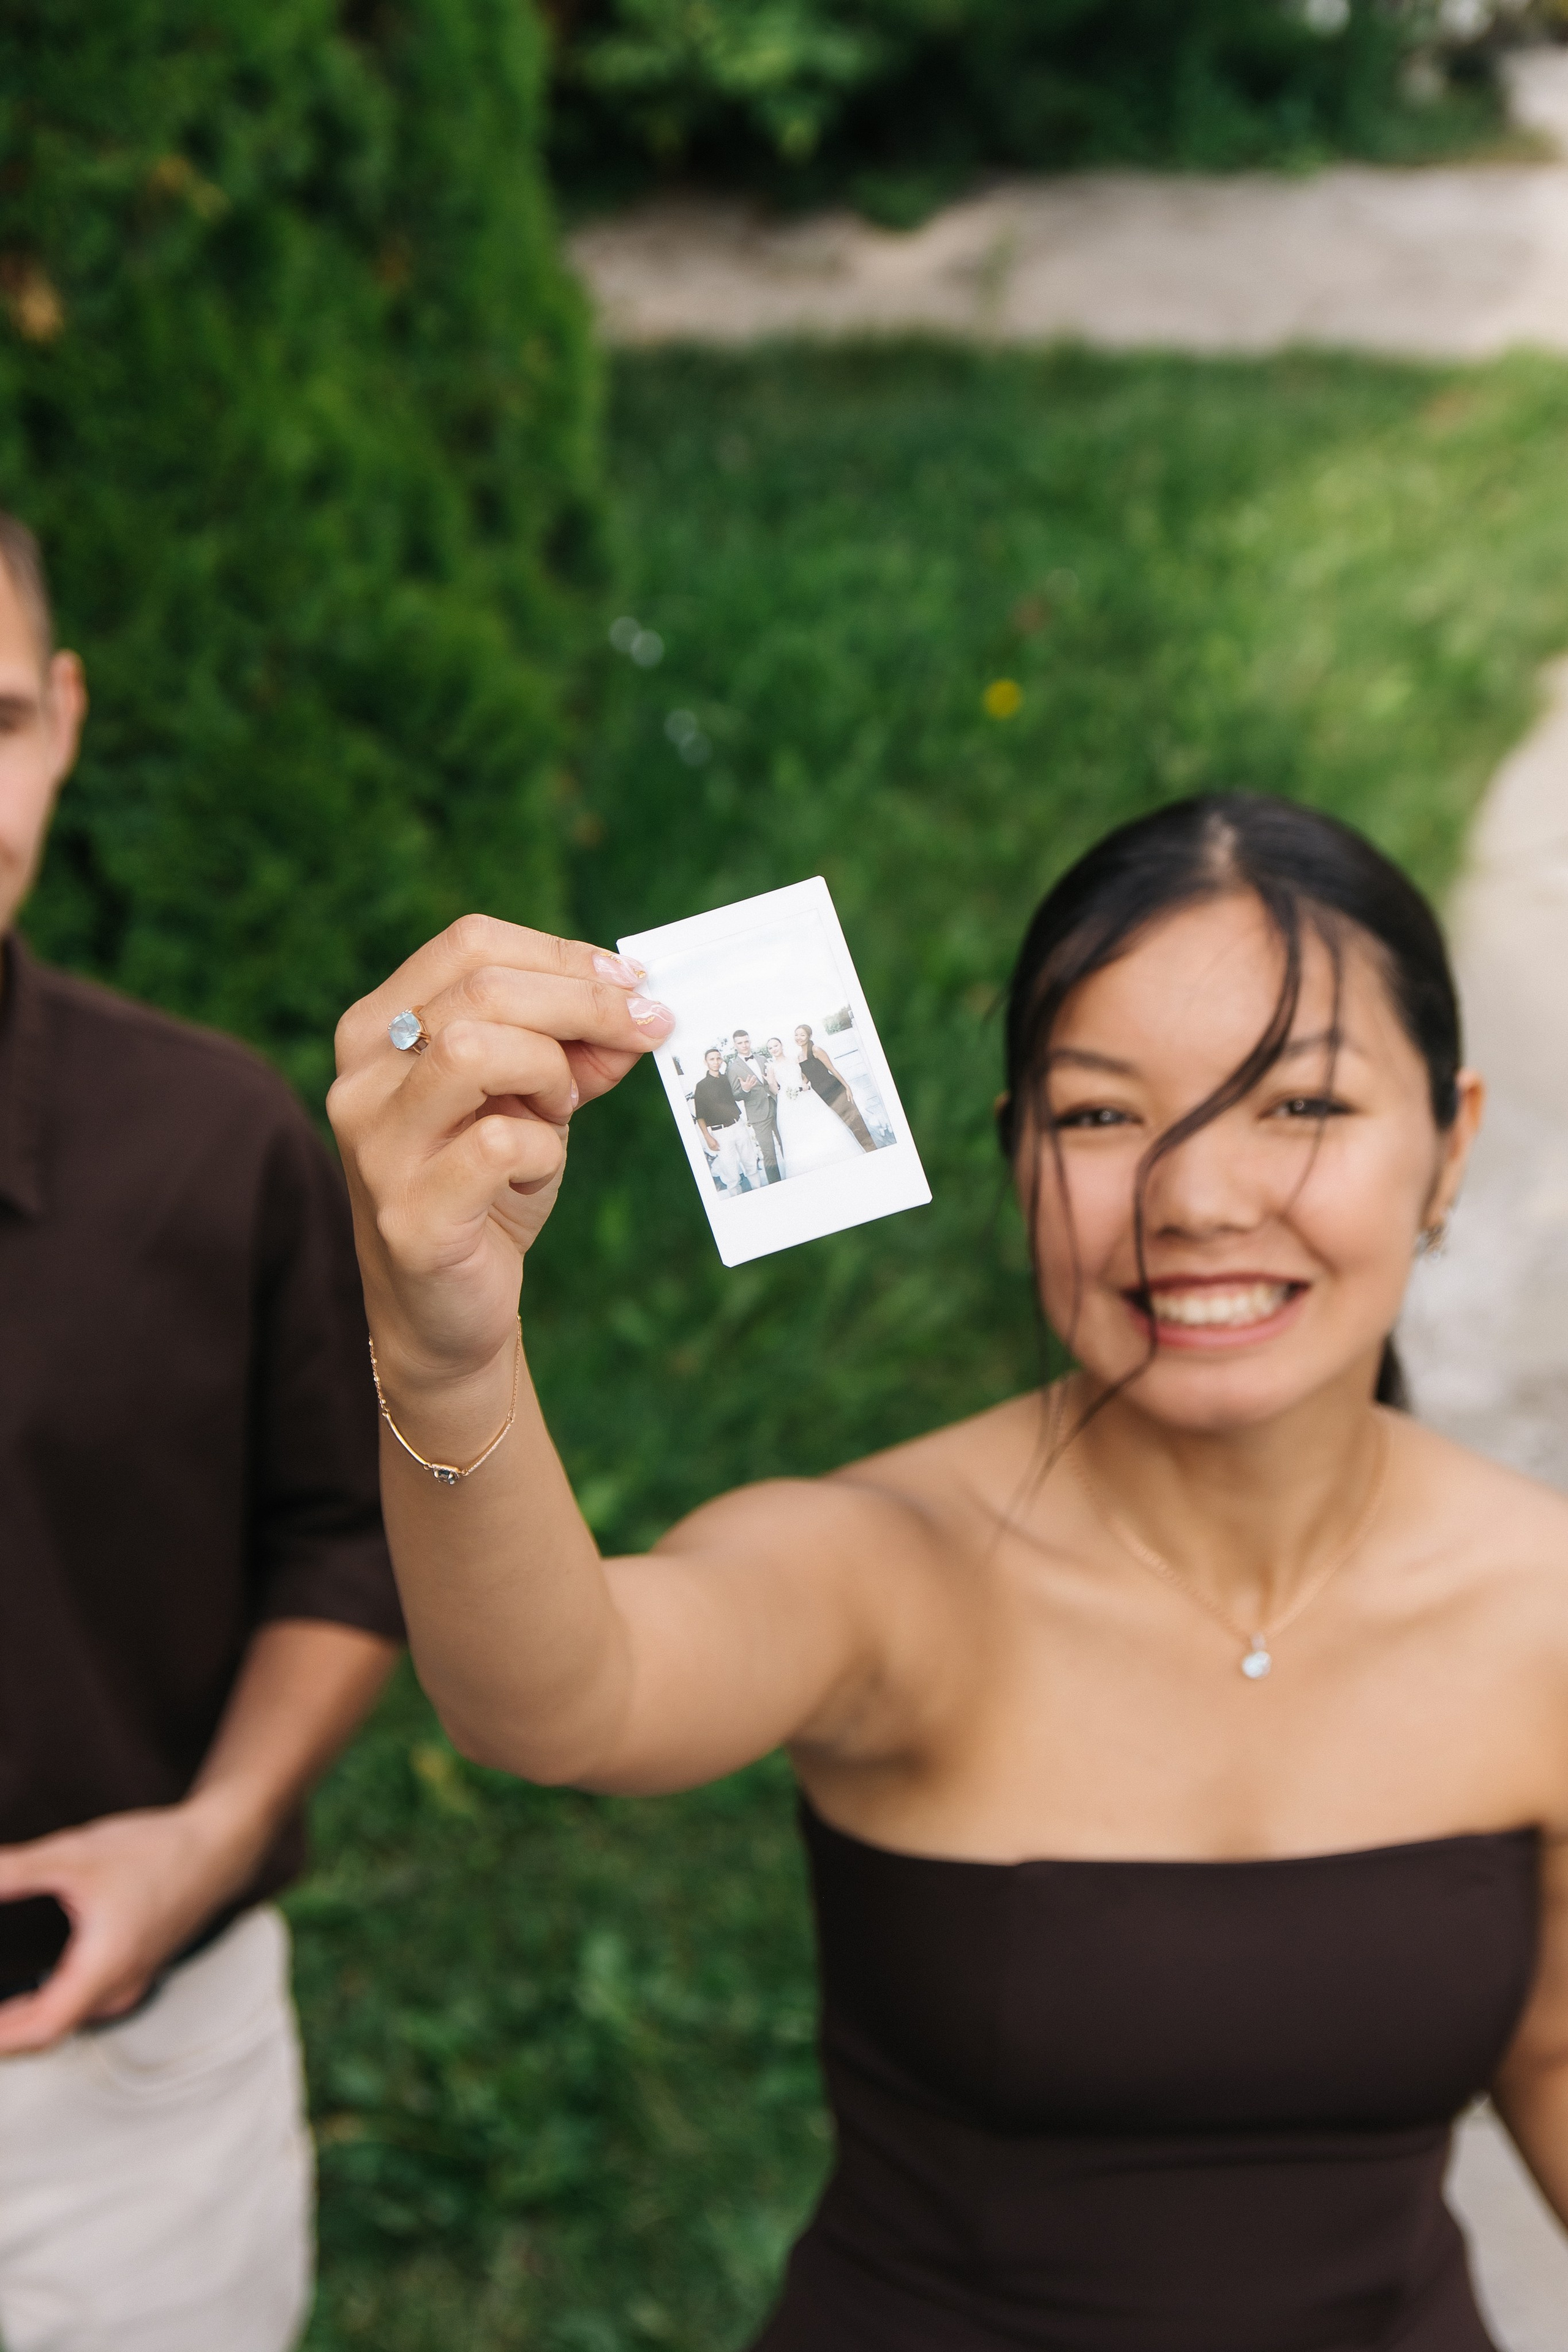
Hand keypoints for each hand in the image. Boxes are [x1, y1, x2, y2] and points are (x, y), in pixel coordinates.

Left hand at [0, 1800, 259, 2053]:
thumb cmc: (156, 1852)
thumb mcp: (76, 1855)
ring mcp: (129, 1984)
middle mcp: (118, 1988)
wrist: (219, 1847)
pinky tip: (28, 1990)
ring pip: (65, 2021)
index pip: (40, 2030)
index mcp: (104, 1970)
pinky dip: (46, 2006)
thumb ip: (15, 1870)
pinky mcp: (134, 1972)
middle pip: (47, 2032)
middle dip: (2, 2033)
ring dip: (23, 2023)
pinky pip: (82, 2006)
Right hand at [330, 919, 673, 1388]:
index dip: (562, 955)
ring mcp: (377, 1147)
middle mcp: (361, 1078)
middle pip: (480, 989)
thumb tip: (640, 1005)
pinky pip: (496, 1143)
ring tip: (560, 1109)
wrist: (447, 1310)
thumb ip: (576, 1049)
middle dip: (583, 1004)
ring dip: (548, 1070)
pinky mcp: (408, 1215)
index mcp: (378, 1029)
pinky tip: (535, 1170)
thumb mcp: (534, 1100)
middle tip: (642, 1032)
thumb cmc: (487, 1187)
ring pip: (472, 1049)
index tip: (633, 983)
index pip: (468, 945)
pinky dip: (541, 1149)